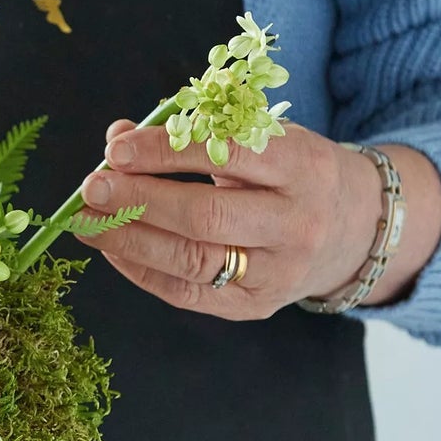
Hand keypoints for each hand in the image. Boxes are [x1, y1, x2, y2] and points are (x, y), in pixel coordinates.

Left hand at [74, 120, 440, 318]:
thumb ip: (191, 134)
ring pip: (192, 260)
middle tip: (92, 188)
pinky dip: (141, 271)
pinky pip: (187, 293)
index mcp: (303, 166)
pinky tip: (112, 250)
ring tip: (88, 222)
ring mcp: (277, 272)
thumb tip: (118, 136)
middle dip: (139, 201)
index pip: (228, 155)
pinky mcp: (254, 306)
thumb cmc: (290, 174)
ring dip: (129, 241)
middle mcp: (296, 223)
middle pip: (206, 217)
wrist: (353, 229)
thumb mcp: (260, 139)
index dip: (166, 152)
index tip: (117, 149)